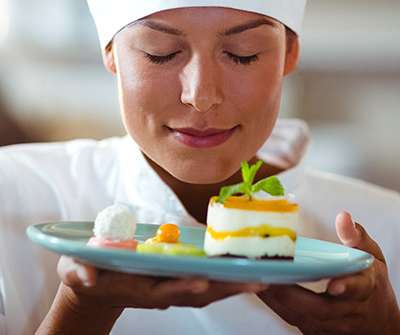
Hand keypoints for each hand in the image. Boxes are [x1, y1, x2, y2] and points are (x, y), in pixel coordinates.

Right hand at [36, 256, 262, 333]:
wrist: (96, 284)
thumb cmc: (86, 271)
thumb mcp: (75, 269)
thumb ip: (80, 272)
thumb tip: (85, 276)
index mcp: (136, 287)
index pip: (162, 290)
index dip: (181, 287)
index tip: (202, 283)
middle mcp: (159, 290)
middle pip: (194, 293)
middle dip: (222, 288)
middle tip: (253, 280)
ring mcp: (170, 286)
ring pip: (206, 290)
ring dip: (232, 285)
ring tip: (263, 277)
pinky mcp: (177, 279)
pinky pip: (206, 279)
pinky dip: (227, 278)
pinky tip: (248, 269)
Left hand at [257, 211, 399, 333]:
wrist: (376, 321)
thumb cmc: (369, 281)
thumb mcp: (371, 256)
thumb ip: (357, 237)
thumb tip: (343, 217)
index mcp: (364, 288)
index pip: (357, 289)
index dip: (346, 287)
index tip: (333, 283)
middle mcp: (346, 311)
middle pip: (321, 309)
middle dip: (294, 294)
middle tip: (270, 277)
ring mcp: (328, 325)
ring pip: (302, 316)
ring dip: (278, 299)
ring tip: (255, 279)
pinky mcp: (313, 329)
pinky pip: (292, 318)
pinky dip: (274, 303)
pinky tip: (257, 285)